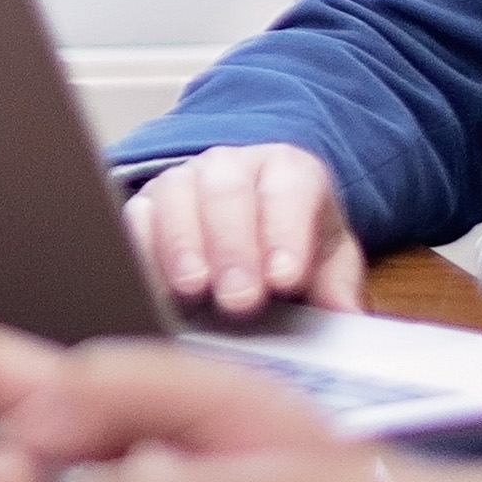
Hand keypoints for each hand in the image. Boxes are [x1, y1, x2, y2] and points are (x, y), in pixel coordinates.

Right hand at [122, 144, 365, 321]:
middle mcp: (231, 165)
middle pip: (227, 192)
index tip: (286, 279)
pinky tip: (153, 288)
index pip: (289, 189)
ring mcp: (183, 180)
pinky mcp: (144, 204)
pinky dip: (142, 254)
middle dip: (233, 247)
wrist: (250, 209)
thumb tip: (347, 316)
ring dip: (182, 246)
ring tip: (193, 290)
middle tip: (240, 298)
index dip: (286, 233)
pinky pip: (134, 219)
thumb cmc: (288, 235)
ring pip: (175, 197)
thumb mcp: (327, 256)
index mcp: (287, 168)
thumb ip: (337, 284)